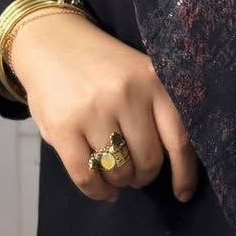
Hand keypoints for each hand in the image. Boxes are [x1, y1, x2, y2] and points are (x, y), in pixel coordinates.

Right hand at [9, 10, 199, 204]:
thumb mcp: (138, 73)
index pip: (178, 137)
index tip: (183, 193)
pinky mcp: (62, 127)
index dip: (184, 173)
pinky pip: (87, 177)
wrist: (51, 42)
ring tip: (116, 172)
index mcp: (151, 78)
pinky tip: (102, 188)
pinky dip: (98, 191)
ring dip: (121, 182)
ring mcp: (92, 110)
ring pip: (119, 172)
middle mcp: (125, 92)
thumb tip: (176, 164)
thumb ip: (157, 108)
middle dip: (144, 175)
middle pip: (149, 160)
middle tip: (136, 171)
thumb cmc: (102, 66)